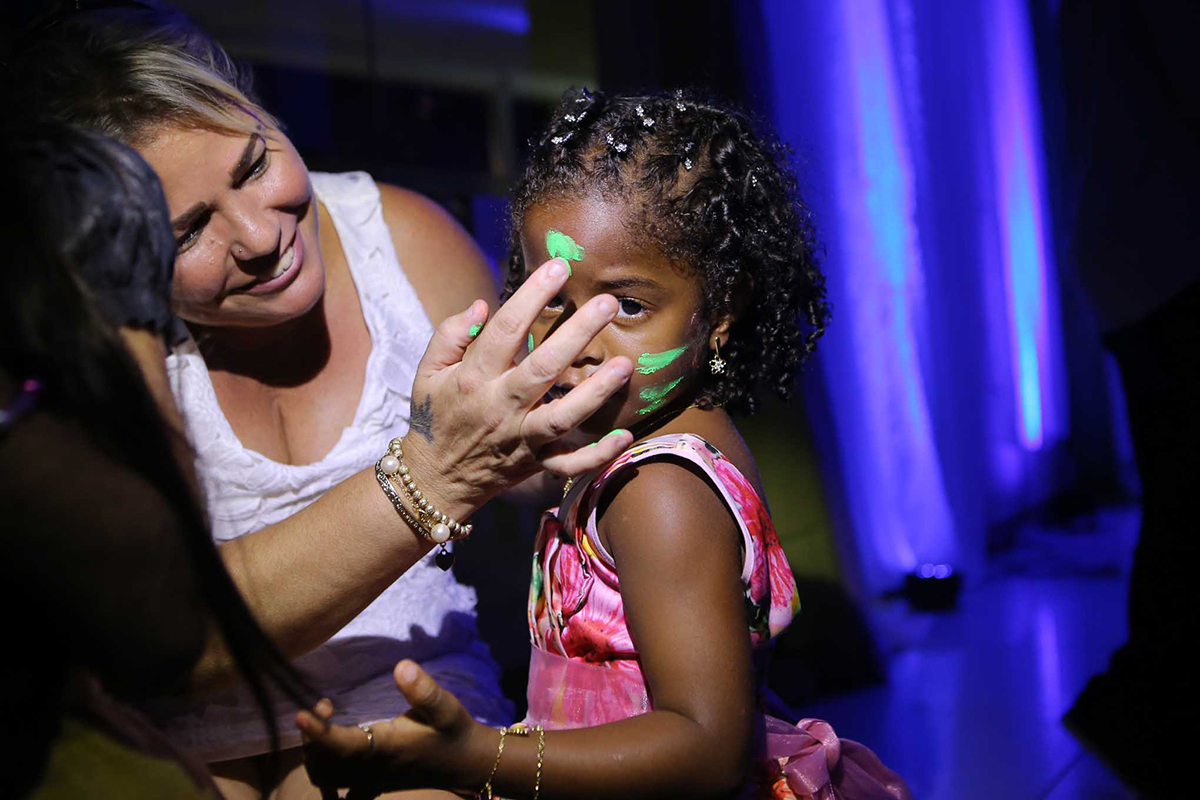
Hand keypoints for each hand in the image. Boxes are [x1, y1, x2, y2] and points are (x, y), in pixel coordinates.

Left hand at [297, 661, 493, 797]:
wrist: (465, 763)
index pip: (342, 746)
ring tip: (326, 720)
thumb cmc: (453, 731)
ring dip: (315, 750)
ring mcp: (369, 780)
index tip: (300, 713)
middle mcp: (372, 769)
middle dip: (313, 736)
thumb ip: (423, 690)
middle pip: (324, 764)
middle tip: (325, 705)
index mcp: (386, 750)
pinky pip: (335, 784)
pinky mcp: (370, 783)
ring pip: (325, 776)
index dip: (318, 732)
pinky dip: (323, 769)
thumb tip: (401, 666)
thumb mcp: (446, 707)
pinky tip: (327, 749)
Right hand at [400, 258, 633, 519]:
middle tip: (606, 304)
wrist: (434, 479)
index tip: (558, 267)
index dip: (531, 296)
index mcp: (472, 378)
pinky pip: (569, 464)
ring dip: (595, 393)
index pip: (505, 330)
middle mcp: (500, 406)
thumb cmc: (435, 416)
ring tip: (625, 365)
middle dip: (576, 334)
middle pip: (543, 368)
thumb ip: (449, 335)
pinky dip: (597, 455)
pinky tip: (624, 436)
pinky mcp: (535, 464)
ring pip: (562, 416)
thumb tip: (481, 305)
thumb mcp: (427, 372)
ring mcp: (520, 438)